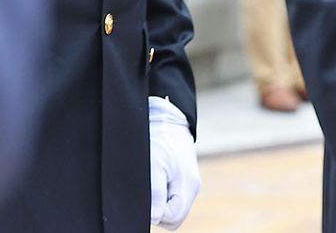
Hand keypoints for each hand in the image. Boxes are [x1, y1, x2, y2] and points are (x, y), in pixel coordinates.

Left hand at [149, 97, 199, 229]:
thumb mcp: (153, 166)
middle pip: (174, 217)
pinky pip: (173, 199)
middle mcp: (192, 187)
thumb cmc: (159, 139)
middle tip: (145, 192)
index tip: (143, 199)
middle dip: (158, 212)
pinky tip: (154, 181)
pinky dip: (162, 196)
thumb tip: (152, 217)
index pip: (172, 218)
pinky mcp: (184, 179)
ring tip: (150, 183)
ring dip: (160, 204)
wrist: (167, 118)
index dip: (155, 214)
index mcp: (189, 185)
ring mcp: (189, 183)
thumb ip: (154, 194)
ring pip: (173, 210)